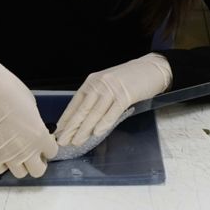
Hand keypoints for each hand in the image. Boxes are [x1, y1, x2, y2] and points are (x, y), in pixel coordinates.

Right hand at [0, 40, 57, 177]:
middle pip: (38, 171)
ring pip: (20, 174)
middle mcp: (27, 150)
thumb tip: (33, 130)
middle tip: (32, 152)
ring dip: (20, 165)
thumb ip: (36, 124)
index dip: (47, 147)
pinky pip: (0, 170)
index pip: (52, 152)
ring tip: (15, 153)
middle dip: (37, 162)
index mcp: (40, 136)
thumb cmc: (10, 90)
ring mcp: (9, 155)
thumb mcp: (32, 106)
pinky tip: (1, 153)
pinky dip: (2, 164)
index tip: (43, 142)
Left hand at [54, 53, 172, 150]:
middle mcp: (99, 84)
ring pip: (95, 112)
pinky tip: (97, 133)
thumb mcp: (107, 85)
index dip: (66, 119)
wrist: (151, 69)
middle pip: (82, 109)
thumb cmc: (129, 79)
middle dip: (71, 127)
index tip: (58, 132)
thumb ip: (95, 98)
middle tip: (62, 141)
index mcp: (92, 82)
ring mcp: (112, 89)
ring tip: (76, 141)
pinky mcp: (125, 95)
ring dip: (84, 129)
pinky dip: (104, 123)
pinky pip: (112, 111)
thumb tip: (82, 119)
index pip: (75, 103)